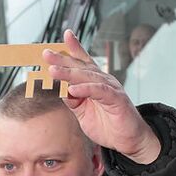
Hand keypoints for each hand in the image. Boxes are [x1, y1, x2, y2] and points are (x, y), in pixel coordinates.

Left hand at [43, 30, 160, 163]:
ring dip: (69, 73)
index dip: (74, 48)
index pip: (83, 62)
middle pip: (81, 67)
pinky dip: (86, 89)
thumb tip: (60, 89)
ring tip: (54, 71)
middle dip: (63, 60)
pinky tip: (73, 89)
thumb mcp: (83, 112)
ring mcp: (111, 88)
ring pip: (88, 77)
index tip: (64, 35)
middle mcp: (103, 81)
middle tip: (47, 54)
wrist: (128, 140)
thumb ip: (72, 100)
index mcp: (94, 82)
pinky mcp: (117, 99)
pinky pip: (100, 91)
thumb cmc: (108, 125)